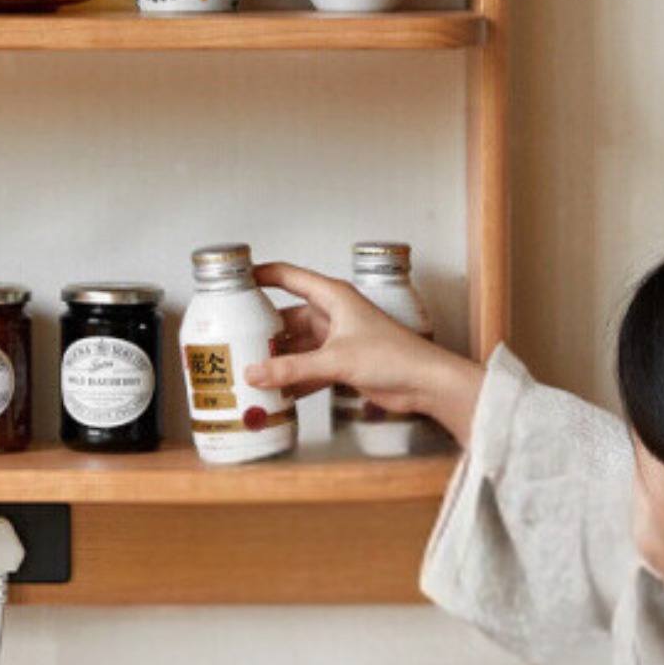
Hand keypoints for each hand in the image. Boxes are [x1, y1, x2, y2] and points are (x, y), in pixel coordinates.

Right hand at [245, 261, 485, 445]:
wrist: (427, 384)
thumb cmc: (397, 356)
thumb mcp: (336, 360)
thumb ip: (293, 368)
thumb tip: (256, 373)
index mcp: (333, 297)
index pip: (288, 276)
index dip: (261, 274)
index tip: (236, 278)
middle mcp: (333, 314)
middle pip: (288, 316)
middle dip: (264, 328)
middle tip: (237, 337)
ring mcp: (337, 339)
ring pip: (297, 345)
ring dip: (279, 357)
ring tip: (252, 366)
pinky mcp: (342, 362)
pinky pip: (308, 367)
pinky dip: (294, 377)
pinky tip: (278, 389)